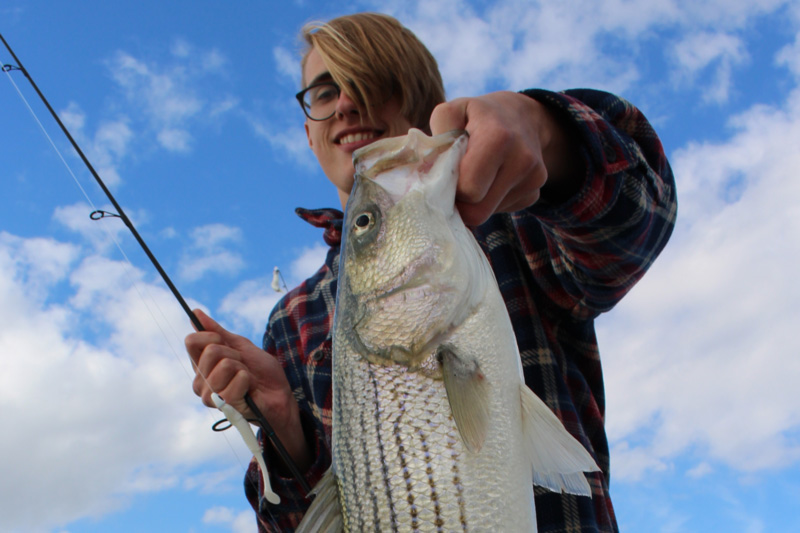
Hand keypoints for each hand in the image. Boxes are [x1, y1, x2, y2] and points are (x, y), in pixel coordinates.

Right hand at [184, 309, 311, 469]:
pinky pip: (236, 379)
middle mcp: (201, 381)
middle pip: (210, 351)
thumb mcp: (240, 346)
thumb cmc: (260, 372)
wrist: (279, 395)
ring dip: (242, 368)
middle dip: (234, 353)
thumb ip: (218, 332)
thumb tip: (195, 312)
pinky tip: (249, 389)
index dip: (210, 335)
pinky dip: (247, 379)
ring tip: (246, 378)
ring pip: (224, 364)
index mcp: (202, 365)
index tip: (225, 341)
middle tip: (242, 365)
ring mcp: (210, 395)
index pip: (191, 341)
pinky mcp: (224, 405)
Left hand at [429, 91, 569, 225]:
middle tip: (456, 180)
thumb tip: (427, 176)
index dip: (450, 186)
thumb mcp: (452, 112)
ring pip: (488, 214)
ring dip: (475, 202)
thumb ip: (436, 141)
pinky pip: (502, 212)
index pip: (468, 189)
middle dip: (461, 201)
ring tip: (476, 175)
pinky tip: (492, 179)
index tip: (448, 172)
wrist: (521, 116)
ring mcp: (533, 180)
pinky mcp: (534, 194)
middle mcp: (522, 160)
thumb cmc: (477, 116)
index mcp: (499, 137)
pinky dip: (490, 201)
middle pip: (478, 211)